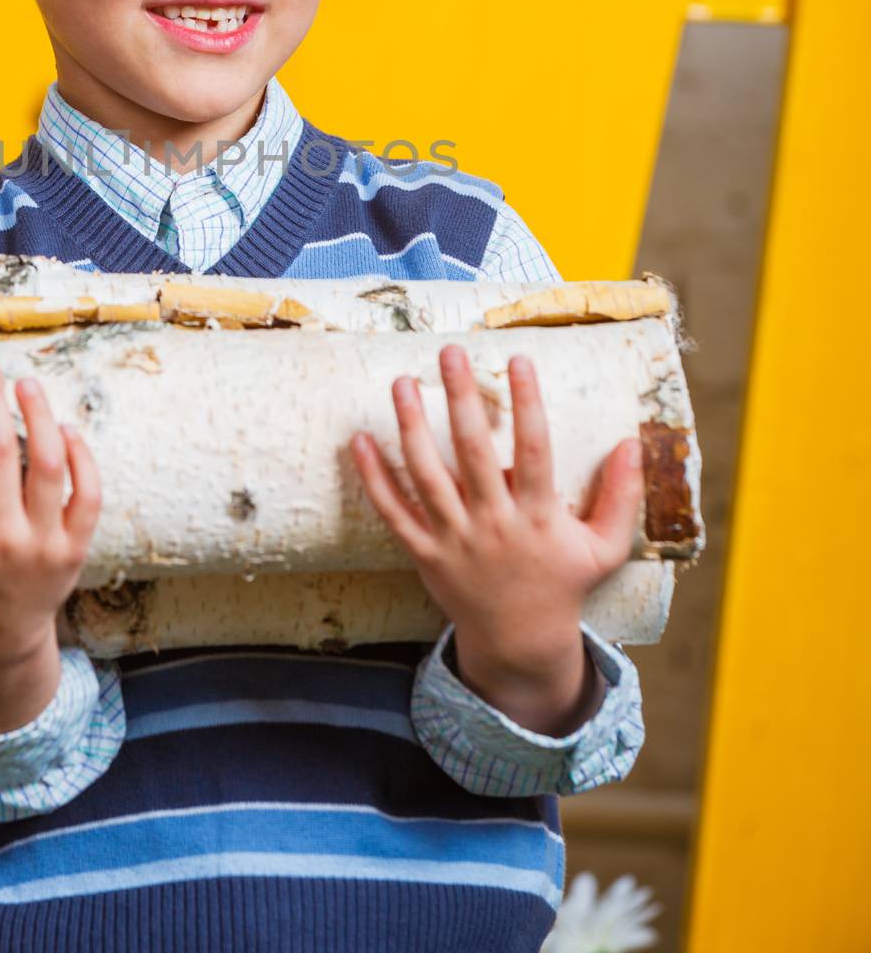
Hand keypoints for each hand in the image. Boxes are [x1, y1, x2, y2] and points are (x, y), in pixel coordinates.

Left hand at [350, 345, 643, 726]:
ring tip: (402, 382)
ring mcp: (455, 540)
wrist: (519, 642)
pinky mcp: (424, 554)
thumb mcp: (604, 548)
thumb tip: (634, 443)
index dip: (528, 404)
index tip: (519, 359)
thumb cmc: (563, 585)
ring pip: (426, 475)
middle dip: (460, 398)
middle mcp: (494, 524)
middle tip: (450, 353)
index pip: (535, 450)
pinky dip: (374, 477)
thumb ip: (620, 497)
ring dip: (411, 426)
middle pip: (473, 452)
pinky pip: (393, 512)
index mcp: (538, 518)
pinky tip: (360, 439)